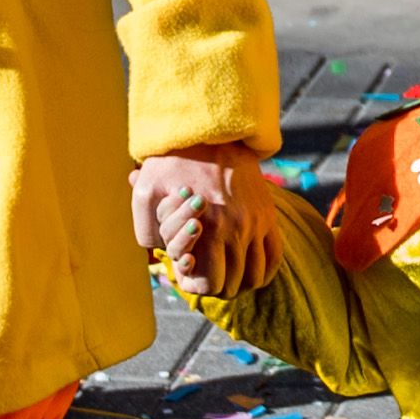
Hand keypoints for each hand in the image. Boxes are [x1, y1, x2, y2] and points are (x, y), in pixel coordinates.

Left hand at [133, 147, 265, 296]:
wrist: (210, 131)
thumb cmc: (172, 161)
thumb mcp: (146, 192)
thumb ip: (145, 227)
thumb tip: (154, 253)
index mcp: (208, 229)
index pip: (209, 284)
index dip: (194, 286)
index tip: (186, 274)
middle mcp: (237, 230)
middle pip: (232, 284)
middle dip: (215, 287)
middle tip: (203, 275)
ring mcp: (257, 223)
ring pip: (255, 276)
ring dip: (239, 283)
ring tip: (224, 276)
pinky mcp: (268, 215)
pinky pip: (274, 257)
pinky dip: (263, 272)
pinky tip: (249, 272)